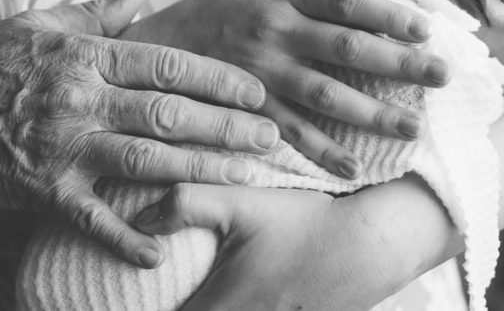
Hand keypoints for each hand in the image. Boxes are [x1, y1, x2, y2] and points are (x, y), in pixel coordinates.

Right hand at [0, 0, 278, 265]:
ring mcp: (64, 150)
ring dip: (200, 171)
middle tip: (270, 137)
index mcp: (86, 56)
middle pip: (169, 114)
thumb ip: (100, 10)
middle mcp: (81, 102)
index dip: (218, 77)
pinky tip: (162, 252)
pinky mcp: (46, 192)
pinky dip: (125, 238)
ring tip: (246, 176)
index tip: (256, 89)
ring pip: (146, 162)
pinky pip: (92, 219)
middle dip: (226, 127)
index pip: (167, 64)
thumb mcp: (43, 22)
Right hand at [124, 0, 449, 176]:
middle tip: (443, 76)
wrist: (156, 45)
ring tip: (414, 127)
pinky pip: (289, 132)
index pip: (345, 0)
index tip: (428, 28)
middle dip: (399, 63)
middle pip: (346, 47)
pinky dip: (322, 151)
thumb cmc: (219, 7)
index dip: (388, 13)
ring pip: (325, 94)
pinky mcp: (245, 108)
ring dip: (372, 113)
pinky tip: (354, 166)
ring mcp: (260, 72)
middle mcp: (275, 31)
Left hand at [134, 184, 415, 310]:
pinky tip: (241, 294)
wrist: (372, 244)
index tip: (130, 301)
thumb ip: (184, 204)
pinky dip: (242, 309)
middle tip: (170, 292)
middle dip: (181, 309)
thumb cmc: (306, 223)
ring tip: (205, 291)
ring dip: (212, 309)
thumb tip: (139, 220)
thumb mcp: (243, 202)